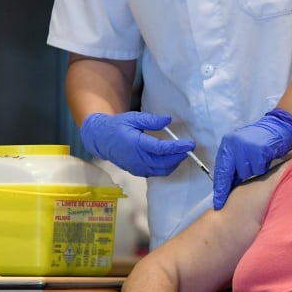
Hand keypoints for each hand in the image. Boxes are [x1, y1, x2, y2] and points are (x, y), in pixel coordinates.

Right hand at [80, 112, 194, 176]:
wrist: (101, 140)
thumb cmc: (117, 127)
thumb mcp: (133, 118)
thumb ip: (151, 120)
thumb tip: (168, 120)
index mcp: (136, 144)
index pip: (162, 149)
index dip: (178, 147)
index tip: (190, 144)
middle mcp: (137, 159)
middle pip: (164, 162)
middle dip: (179, 156)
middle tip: (189, 148)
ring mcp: (137, 168)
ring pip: (162, 170)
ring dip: (174, 163)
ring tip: (181, 153)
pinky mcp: (137, 172)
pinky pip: (155, 173)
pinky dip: (166, 168)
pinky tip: (170, 159)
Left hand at [213, 108, 291, 208]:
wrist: (281, 125)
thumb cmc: (262, 139)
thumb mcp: (243, 148)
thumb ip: (235, 162)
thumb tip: (228, 184)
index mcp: (228, 144)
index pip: (220, 169)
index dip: (219, 187)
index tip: (217, 202)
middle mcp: (234, 144)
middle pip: (231, 173)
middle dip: (233, 183)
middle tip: (233, 192)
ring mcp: (246, 147)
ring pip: (246, 173)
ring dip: (253, 171)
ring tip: (260, 161)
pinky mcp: (259, 150)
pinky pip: (259, 169)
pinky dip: (264, 167)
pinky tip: (266, 159)